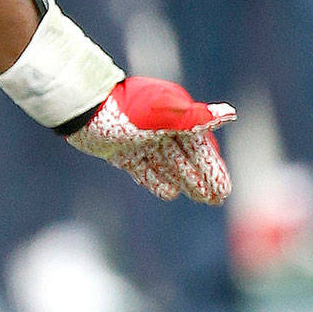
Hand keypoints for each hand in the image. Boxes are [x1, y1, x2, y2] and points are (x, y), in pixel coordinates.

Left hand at [67, 76, 234, 204]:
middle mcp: (160, 127)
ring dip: (186, 181)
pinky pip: (144, 168)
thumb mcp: (161, 117)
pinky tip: (170, 193)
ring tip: (201, 198)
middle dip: (203, 178)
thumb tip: (230, 114)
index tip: (224, 190)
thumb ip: (194, 119)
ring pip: (168, 164)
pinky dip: (157, 179)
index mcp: (173, 115)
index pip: (200, 146)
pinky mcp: (121, 150)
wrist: (81, 111)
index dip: (213, 168)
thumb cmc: (123, 112)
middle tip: (216, 199)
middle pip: (187, 157)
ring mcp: (140, 139)